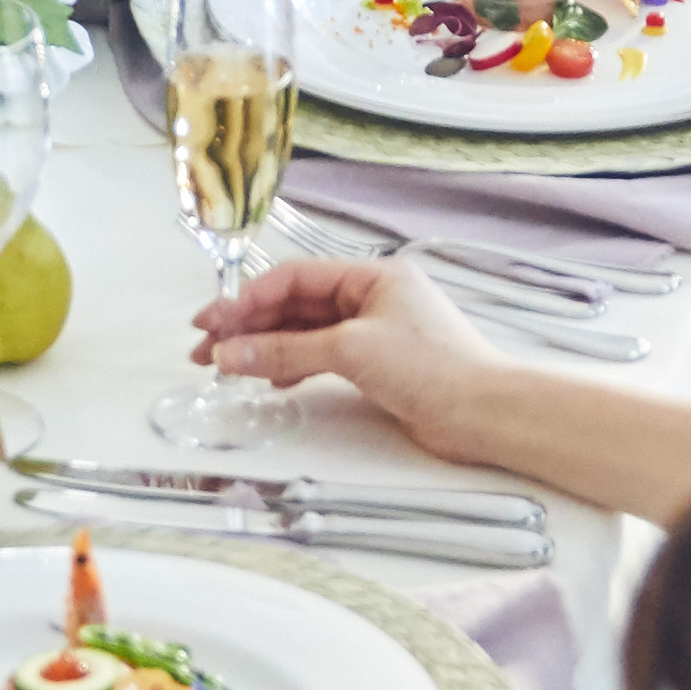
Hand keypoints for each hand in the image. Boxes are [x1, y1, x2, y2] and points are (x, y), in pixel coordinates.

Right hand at [191, 243, 503, 458]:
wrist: (484, 414)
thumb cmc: (432, 367)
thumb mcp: (352, 351)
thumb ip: (287, 352)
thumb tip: (232, 353)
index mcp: (371, 275)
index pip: (295, 278)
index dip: (248, 299)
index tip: (212, 322)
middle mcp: (371, 298)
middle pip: (296, 305)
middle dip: (249, 326)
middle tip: (205, 348)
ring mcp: (374, 332)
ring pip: (306, 333)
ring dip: (266, 348)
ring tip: (227, 366)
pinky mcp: (378, 366)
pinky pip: (321, 357)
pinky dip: (293, 366)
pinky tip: (271, 381)